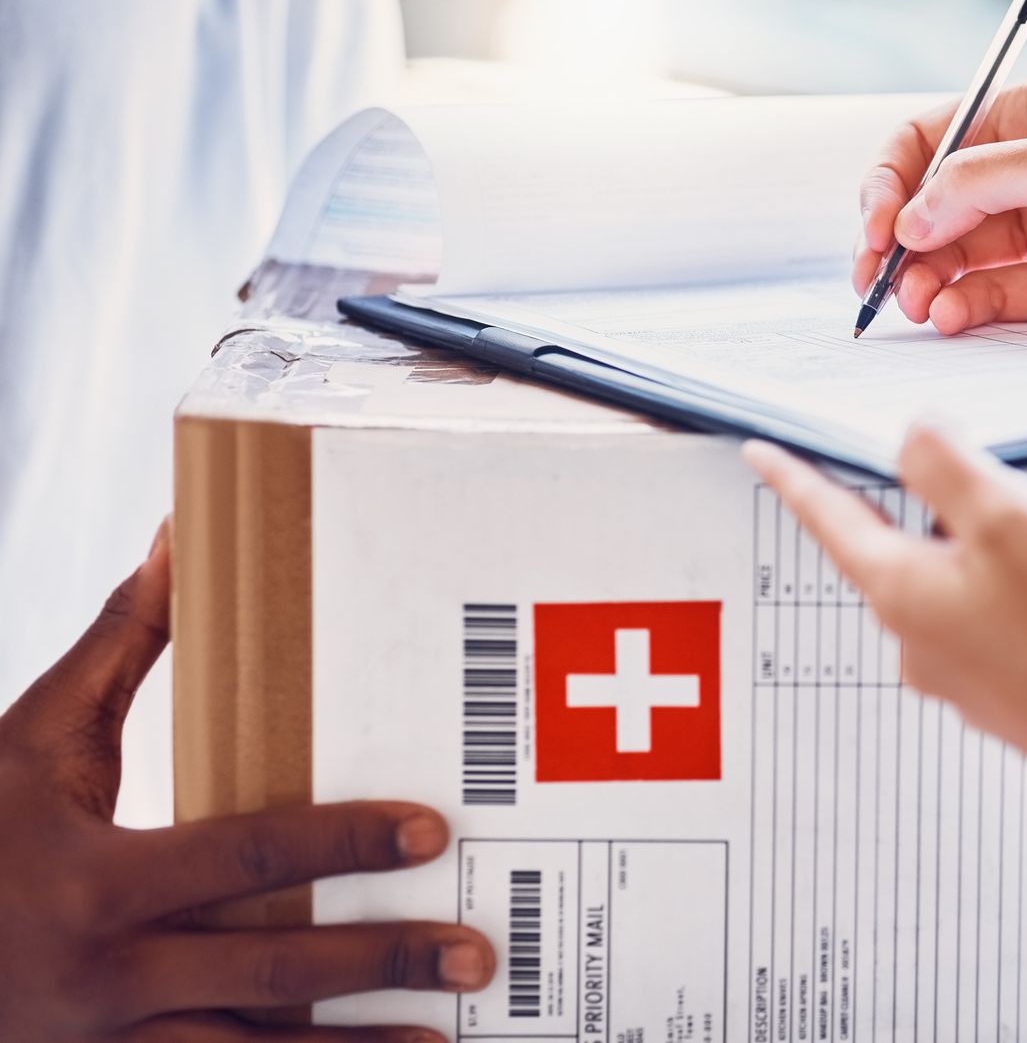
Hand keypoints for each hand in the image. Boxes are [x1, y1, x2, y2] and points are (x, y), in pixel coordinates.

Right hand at [0, 525, 493, 1042]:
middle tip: (477, 952)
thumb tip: (182, 538)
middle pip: (268, 974)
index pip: (244, 858)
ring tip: (444, 1038)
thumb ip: (118, 644)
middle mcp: (105, 977)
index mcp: (96, 882)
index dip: (342, 841)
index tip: (430, 831)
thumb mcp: (32, 739)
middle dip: (380, 961)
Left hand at [743, 427, 1026, 811]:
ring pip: (1023, 549)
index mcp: (906, 592)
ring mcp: (999, 655)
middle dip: (990, 466)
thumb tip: (912, 435)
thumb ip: (943, 461)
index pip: (832, 518)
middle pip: (943, 525)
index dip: (797, 474)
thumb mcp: (1007, 520)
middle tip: (997, 419)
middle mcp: (939, 630)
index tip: (764, 452)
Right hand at [854, 80, 1026, 333]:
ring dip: (931, 282)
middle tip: (879, 277)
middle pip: (937, 208)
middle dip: (901, 242)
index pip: (933, 142)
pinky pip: (1002, 302)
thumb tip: (910, 217)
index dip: (893, 180)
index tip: (879, 224)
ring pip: (963, 260)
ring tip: (922, 305)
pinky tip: (955, 318)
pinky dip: (969, 311)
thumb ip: (987, 185)